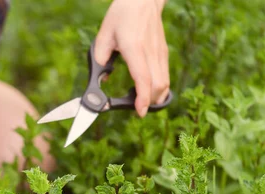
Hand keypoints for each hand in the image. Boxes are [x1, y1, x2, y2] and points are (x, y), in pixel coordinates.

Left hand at [95, 0, 168, 116]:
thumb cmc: (122, 15)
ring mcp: (160, 53)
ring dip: (156, 98)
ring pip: (165, 83)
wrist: (143, 0)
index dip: (143, 98)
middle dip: (149, 103)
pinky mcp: (163, 53)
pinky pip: (165, 76)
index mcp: (134, 48)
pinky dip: (159, 88)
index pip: (143, 78)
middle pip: (158, 86)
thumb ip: (99, 58)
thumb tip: (102, 79)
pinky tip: (148, 91)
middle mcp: (150, 52)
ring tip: (142, 103)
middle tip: (137, 109)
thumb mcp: (104, 35)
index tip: (140, 111)